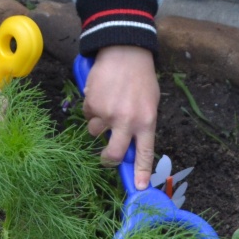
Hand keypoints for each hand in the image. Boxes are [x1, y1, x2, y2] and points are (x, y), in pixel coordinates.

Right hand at [81, 45, 159, 189]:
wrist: (125, 51)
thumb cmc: (141, 77)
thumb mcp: (150, 102)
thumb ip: (142, 124)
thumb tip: (131, 146)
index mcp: (146, 121)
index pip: (144, 153)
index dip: (140, 172)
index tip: (138, 187)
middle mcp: (127, 121)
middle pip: (113, 153)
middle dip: (108, 159)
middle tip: (107, 157)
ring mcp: (107, 114)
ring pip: (95, 132)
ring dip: (98, 124)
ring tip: (106, 105)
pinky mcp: (91, 104)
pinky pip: (88, 114)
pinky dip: (92, 108)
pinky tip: (100, 94)